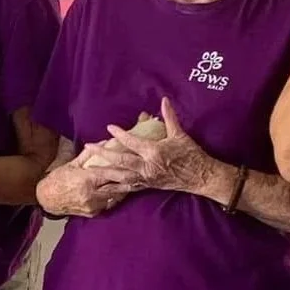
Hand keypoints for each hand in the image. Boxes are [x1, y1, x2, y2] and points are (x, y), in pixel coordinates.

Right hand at [39, 160, 139, 216]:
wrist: (47, 198)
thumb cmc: (58, 179)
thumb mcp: (73, 164)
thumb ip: (89, 155)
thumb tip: (104, 142)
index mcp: (86, 180)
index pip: (109, 173)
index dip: (123, 169)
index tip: (134, 165)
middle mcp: (92, 194)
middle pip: (116, 187)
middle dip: (129, 181)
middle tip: (140, 175)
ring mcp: (93, 205)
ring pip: (115, 197)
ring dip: (124, 190)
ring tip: (135, 183)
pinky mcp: (93, 213)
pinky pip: (108, 205)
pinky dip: (115, 198)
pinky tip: (121, 193)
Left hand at [83, 98, 224, 195]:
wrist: (200, 177)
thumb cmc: (191, 155)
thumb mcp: (180, 135)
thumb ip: (170, 117)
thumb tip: (164, 100)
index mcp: (155, 152)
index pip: (133, 142)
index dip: (120, 134)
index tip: (109, 127)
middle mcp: (147, 167)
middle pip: (121, 161)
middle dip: (103, 154)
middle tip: (88, 147)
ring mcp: (146, 179)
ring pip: (120, 177)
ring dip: (104, 173)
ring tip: (88, 169)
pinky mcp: (147, 187)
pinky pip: (127, 189)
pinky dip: (114, 189)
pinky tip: (102, 188)